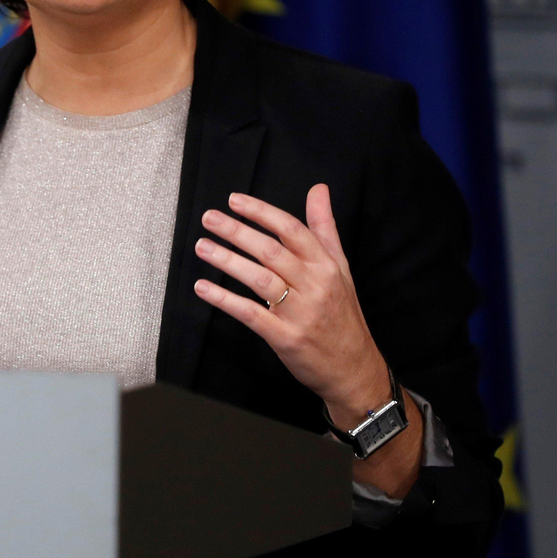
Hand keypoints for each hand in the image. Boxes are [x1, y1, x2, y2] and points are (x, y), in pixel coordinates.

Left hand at [192, 185, 390, 428]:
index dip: (261, 212)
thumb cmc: (343, 314)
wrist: (354, 368)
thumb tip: (318, 189)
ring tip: (202, 246)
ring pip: (259, 279)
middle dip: (237, 231)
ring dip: (227, 260)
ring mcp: (300, 313)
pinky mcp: (286, 338)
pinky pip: (251, 314)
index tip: (234, 200)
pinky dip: (225, 300)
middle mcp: (315, 285)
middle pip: (271, 251)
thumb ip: (324, 228)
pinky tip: (203, 288)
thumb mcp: (341, 268)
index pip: (292, 230)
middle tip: (209, 218)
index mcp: (326, 266)